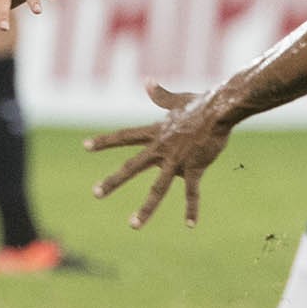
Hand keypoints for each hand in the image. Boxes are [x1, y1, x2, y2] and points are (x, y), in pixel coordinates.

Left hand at [87, 83, 228, 227]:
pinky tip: (190, 225)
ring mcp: (176, 160)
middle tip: (95, 193)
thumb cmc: (202, 103)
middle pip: (133, 166)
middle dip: (113, 181)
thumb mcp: (177, 100)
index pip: (125, 137)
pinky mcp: (194, 167)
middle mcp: (161, 148)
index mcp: (156, 133)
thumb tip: (148, 82)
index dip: (105, 141)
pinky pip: (191, 192)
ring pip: (157, 188)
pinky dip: (191, 209)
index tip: (86, 146)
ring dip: (146, 208)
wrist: (220, 109)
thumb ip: (161, 96)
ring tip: (133, 225)